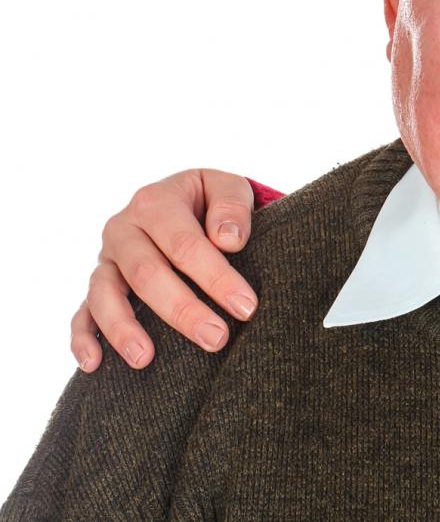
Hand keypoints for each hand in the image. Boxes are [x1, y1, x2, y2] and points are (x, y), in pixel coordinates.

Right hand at [69, 169, 257, 370]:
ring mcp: (107, 259)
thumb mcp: (228, 187)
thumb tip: (228, 240)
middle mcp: (123, 229)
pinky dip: (83, 338)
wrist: (186, 202)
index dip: (216, 277)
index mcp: (156, 203)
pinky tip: (94, 364)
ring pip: (105, 295)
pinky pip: (82, 312)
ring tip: (145, 359)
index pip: (185, 244)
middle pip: (147, 274)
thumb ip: (232, 205)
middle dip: (182, 310)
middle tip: (216, 339)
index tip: (245, 307)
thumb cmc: (212, 201)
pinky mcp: (99, 285)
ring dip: (123, 329)